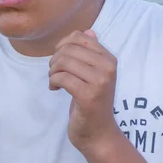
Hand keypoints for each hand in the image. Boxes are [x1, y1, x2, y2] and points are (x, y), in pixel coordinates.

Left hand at [49, 29, 118, 153]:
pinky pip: (61, 78)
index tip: (59, 60)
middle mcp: (108, 68)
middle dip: (55, 60)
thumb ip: (90, 52)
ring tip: (54, 81)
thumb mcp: (92, 74)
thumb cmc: (92, 102)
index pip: (80, 37)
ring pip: (63, 62)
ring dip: (52, 71)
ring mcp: (99, 82)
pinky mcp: (88, 95)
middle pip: (69, 49)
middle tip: (54, 73)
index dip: (63, 45)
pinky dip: (53, 82)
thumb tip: (88, 30)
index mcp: (109, 59)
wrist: (98, 133)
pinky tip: (55, 89)